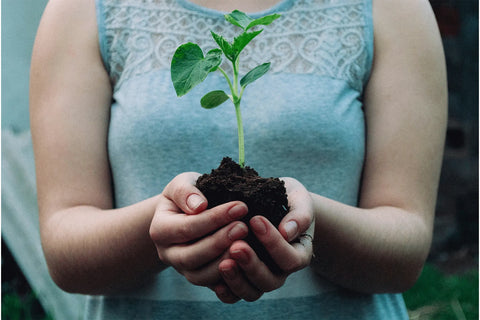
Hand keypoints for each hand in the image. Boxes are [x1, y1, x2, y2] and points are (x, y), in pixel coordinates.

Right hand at [149, 172, 249, 287]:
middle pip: (191, 256)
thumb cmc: (188, 195)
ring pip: (201, 276)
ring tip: (247, 244)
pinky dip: (230, 279)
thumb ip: (186, 191)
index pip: (186, 228)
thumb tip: (199, 205)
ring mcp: (183, 270)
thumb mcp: (182, 184)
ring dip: (225, 261)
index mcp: (160, 230)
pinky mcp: (200, 279)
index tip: (240, 206)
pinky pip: (213, 287)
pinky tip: (247, 263)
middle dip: (219, 242)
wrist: (187, 213)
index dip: (214, 219)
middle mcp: (168, 254)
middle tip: (244, 227)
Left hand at [214, 177, 314, 302]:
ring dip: (237, 280)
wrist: (273, 203)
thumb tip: (287, 231)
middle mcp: (281, 271)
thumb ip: (299, 214)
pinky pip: (235, 296)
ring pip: (251, 292)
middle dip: (252, 265)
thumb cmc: (288, 199)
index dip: (273, 243)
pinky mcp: (242, 280)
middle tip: (236, 245)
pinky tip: (215, 280)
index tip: (256, 220)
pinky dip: (226, 291)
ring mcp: (261, 278)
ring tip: (223, 263)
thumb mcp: (299, 200)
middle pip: (270, 280)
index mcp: (299, 253)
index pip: (290, 259)